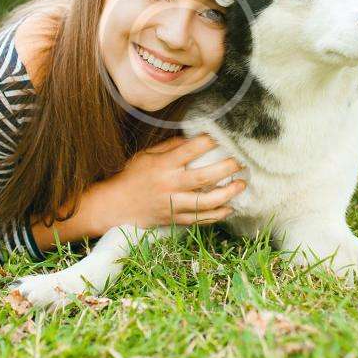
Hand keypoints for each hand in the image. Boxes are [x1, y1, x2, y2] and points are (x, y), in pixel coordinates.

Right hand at [85, 134, 245, 232]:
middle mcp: (169, 185)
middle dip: (225, 169)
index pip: (188, 151)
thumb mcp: (146, 155)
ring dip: (227, 194)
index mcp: (162, 166)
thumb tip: (193, 138)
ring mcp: (173, 205)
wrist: (116, 205)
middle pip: (203, 178)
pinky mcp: (175, 219)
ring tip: (241, 185)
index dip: (206, 142)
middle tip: (238, 163)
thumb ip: (170, 147)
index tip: (218, 137)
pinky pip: (200, 219)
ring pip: (205, 202)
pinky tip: (229, 208)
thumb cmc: (131, 176)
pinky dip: (217, 215)